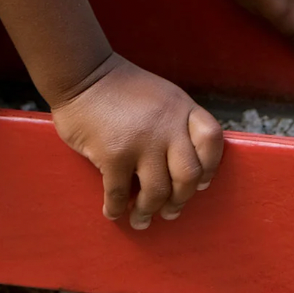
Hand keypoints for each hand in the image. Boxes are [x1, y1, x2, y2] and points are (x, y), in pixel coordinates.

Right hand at [50, 54, 223, 229]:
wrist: (82, 74)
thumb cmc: (119, 87)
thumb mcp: (159, 95)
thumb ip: (174, 122)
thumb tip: (179, 165)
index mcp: (180, 106)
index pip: (211, 139)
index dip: (210, 165)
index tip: (200, 183)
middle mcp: (167, 125)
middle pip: (188, 174)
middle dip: (180, 199)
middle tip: (170, 211)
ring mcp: (141, 141)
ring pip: (158, 192)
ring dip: (149, 211)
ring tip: (141, 219)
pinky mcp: (114, 155)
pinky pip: (120, 194)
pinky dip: (116, 208)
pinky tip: (112, 211)